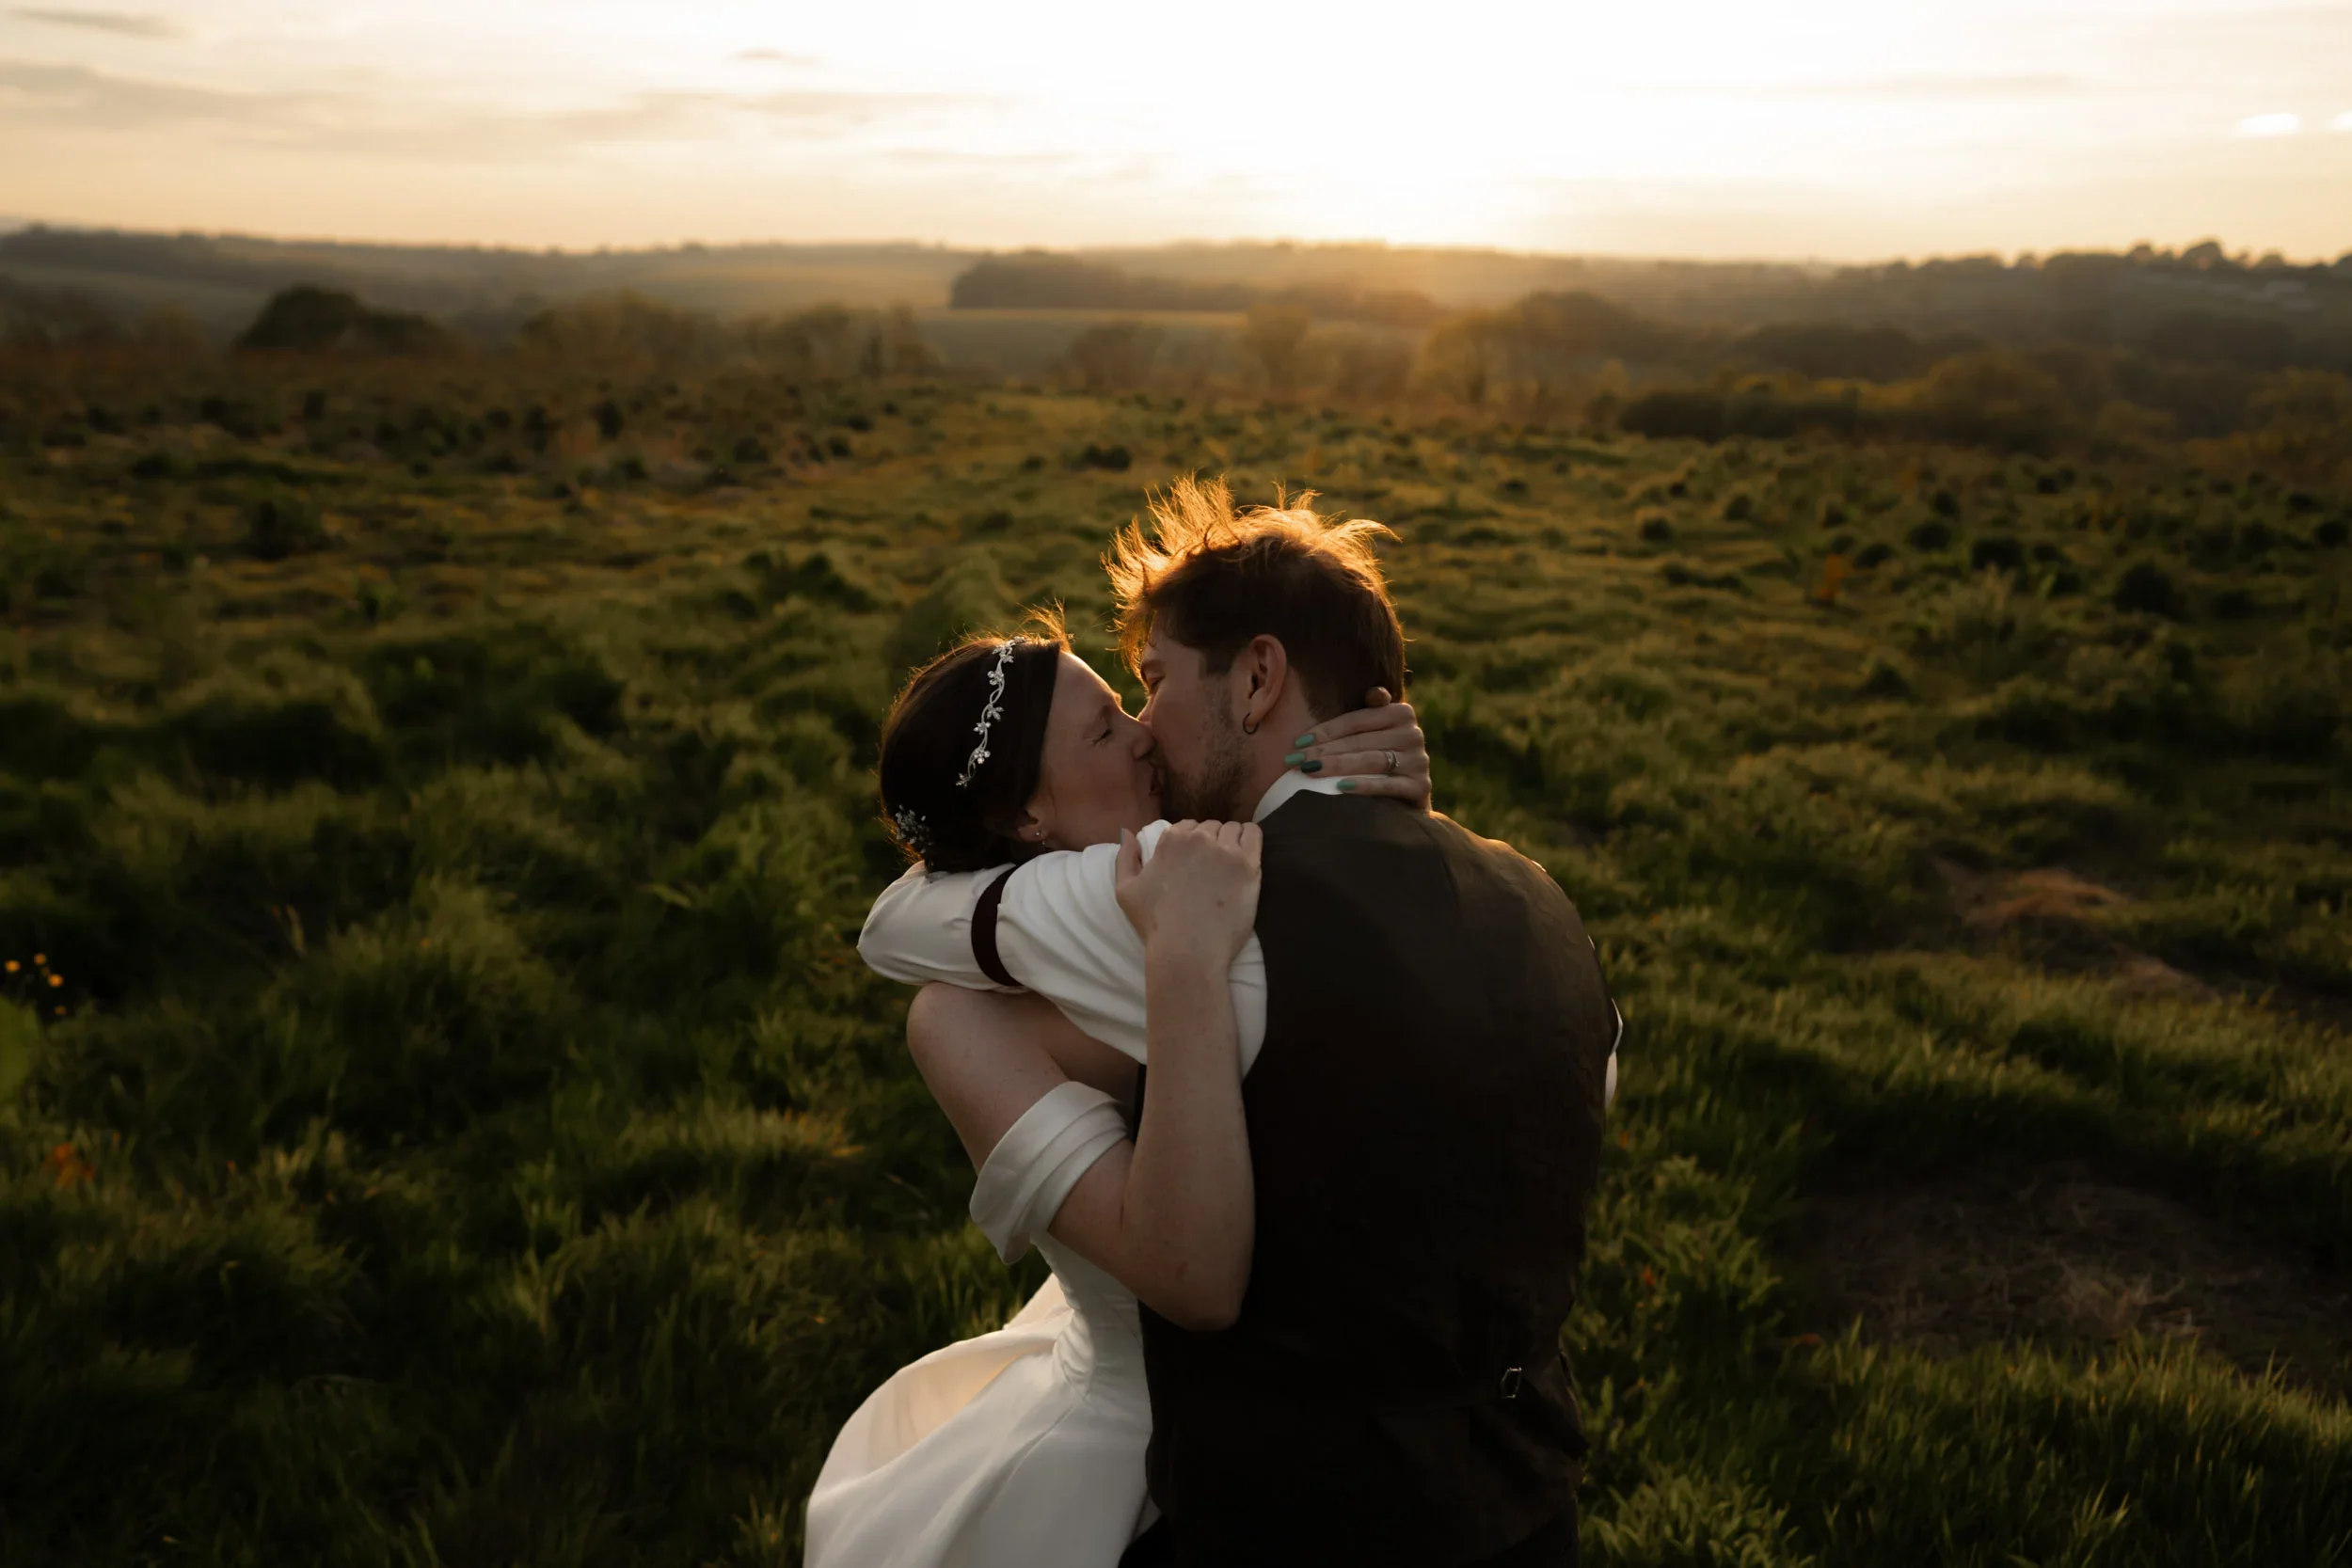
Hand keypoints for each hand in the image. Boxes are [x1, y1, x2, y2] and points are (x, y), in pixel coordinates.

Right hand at [1115, 820, 1261, 962]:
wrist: (1187, 951)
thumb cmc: (1155, 924)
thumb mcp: (1124, 890)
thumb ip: (1125, 857)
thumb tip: (1129, 833)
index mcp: (1172, 840)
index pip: (1187, 826)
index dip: (1191, 843)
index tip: (1193, 863)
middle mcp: (1200, 838)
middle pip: (1211, 827)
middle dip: (1211, 842)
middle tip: (1210, 869)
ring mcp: (1226, 851)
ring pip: (1233, 830)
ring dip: (1231, 842)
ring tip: (1229, 865)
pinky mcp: (1248, 866)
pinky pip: (1254, 835)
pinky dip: (1250, 839)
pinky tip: (1246, 856)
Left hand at [1286, 687, 1432, 810]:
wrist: (1407, 798)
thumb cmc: (1380, 758)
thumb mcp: (1376, 731)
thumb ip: (1371, 711)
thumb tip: (1375, 692)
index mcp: (1402, 713)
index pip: (1356, 720)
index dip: (1325, 731)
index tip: (1298, 743)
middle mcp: (1413, 734)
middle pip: (1360, 741)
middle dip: (1324, 750)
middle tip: (1295, 761)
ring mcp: (1419, 761)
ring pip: (1372, 760)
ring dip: (1337, 765)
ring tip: (1309, 771)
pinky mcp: (1421, 787)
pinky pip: (1388, 785)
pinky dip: (1364, 786)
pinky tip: (1340, 787)